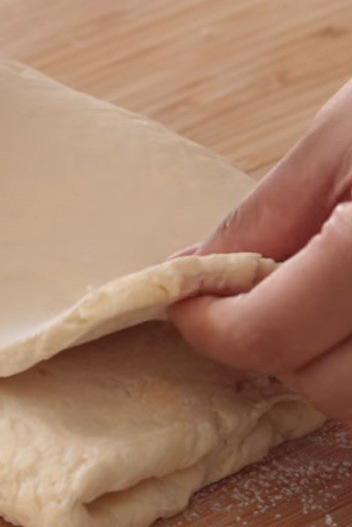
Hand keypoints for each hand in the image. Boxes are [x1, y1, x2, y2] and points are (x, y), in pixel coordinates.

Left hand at [170, 78, 351, 421]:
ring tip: (329, 295)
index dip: (213, 327)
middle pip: (330, 390)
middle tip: (265, 291)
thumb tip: (195, 272)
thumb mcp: (344, 136)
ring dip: (332, 365)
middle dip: (277, 348)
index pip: (272, 335)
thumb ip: (267, 218)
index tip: (189, 303)